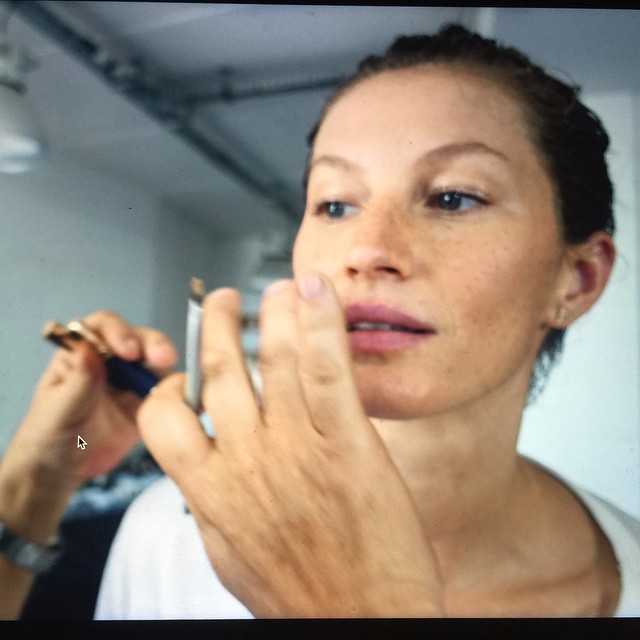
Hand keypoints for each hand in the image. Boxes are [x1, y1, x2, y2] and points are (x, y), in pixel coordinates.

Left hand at [10, 312, 176, 485]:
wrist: (62, 470)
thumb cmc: (49, 433)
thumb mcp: (59, 408)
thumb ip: (78, 381)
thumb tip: (89, 349)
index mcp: (83, 353)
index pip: (103, 327)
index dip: (118, 332)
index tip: (129, 350)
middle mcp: (111, 360)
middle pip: (137, 338)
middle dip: (152, 344)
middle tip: (163, 358)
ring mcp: (131, 380)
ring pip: (155, 361)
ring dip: (166, 365)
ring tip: (172, 379)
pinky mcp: (148, 402)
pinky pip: (166, 389)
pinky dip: (176, 389)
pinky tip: (180, 395)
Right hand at [138, 275, 442, 616]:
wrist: (363, 623)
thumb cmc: (302, 597)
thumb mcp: (232, 555)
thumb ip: (212, 506)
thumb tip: (202, 472)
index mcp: (212, 491)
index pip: (164, 419)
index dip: (172, 388)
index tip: (189, 375)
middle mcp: (248, 459)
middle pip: (220, 370)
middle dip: (217, 323)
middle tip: (223, 300)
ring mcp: (297, 447)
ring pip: (272, 357)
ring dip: (271, 310)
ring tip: (277, 286)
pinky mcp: (347, 443)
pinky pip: (327, 369)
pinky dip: (321, 323)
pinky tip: (320, 292)